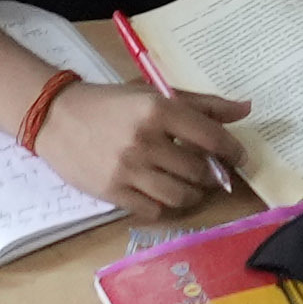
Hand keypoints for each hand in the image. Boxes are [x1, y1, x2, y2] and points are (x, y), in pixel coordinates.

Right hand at [42, 78, 252, 212]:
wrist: (56, 117)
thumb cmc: (111, 103)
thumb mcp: (153, 93)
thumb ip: (201, 103)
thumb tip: (245, 109)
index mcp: (158, 110)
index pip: (210, 137)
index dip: (232, 150)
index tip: (240, 157)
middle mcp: (145, 140)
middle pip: (198, 170)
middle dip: (213, 174)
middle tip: (214, 172)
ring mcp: (128, 170)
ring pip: (179, 196)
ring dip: (193, 194)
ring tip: (193, 186)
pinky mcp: (113, 193)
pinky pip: (154, 210)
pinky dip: (166, 206)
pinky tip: (165, 193)